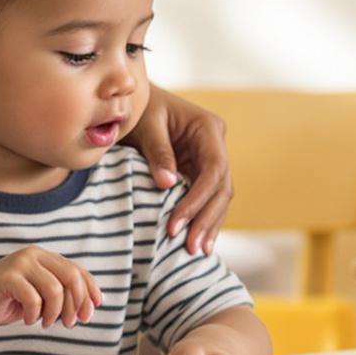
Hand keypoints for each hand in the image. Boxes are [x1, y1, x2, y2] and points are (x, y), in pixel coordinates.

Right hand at [0, 245, 99, 327]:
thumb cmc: (8, 300)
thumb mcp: (39, 295)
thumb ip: (61, 293)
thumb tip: (92, 305)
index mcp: (45, 257)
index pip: (78, 271)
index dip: (90, 292)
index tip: (89, 314)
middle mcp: (34, 255)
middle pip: (71, 277)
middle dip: (76, 304)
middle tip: (70, 324)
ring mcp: (20, 264)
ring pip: (55, 289)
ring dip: (55, 313)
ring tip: (45, 323)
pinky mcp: (6, 277)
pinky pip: (32, 298)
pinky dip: (34, 314)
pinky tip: (27, 320)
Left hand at [130, 88, 231, 254]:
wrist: (134, 103)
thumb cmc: (139, 109)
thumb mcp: (146, 126)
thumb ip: (158, 153)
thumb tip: (167, 185)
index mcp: (208, 128)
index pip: (214, 169)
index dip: (198, 199)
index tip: (177, 222)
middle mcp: (216, 145)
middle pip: (221, 188)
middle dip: (206, 218)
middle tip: (191, 247)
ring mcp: (210, 159)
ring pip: (219, 197)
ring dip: (208, 224)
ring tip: (195, 251)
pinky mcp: (199, 172)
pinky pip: (207, 199)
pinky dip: (202, 219)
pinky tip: (197, 241)